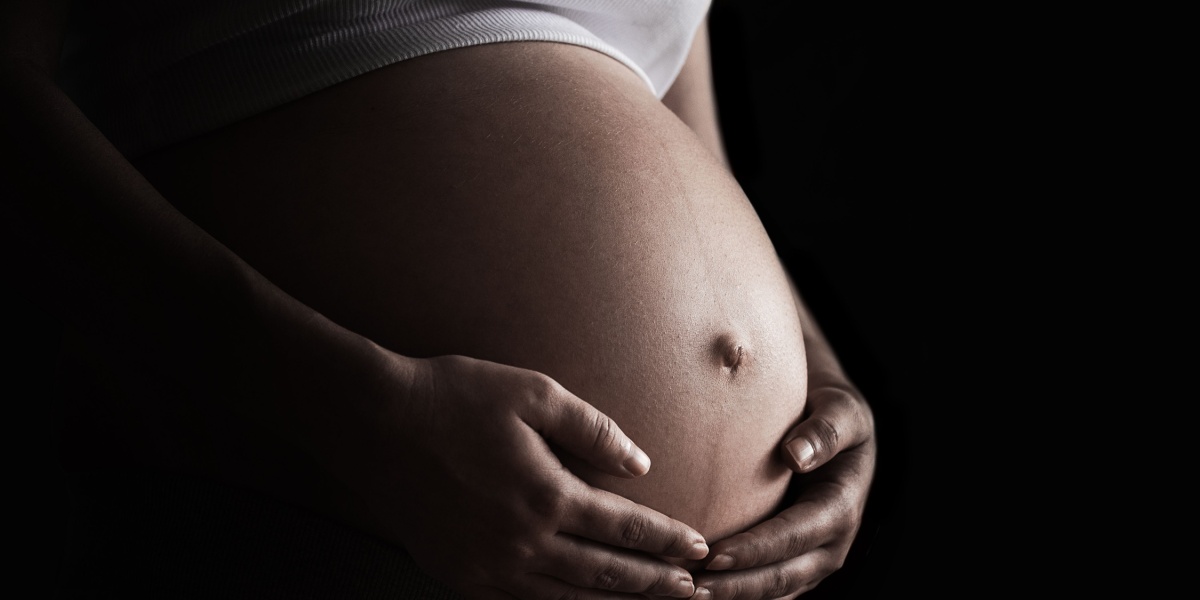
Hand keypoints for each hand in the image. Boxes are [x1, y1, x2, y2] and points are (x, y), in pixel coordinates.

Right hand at [380, 353, 710, 599]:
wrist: (374, 423)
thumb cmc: (454, 397)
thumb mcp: (533, 393)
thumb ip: (593, 430)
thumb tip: (640, 463)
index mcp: (546, 495)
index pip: (625, 528)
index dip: (666, 540)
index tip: (698, 548)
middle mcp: (522, 542)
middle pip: (605, 573)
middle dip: (653, 583)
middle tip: (691, 591)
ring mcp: (488, 566)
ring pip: (567, 599)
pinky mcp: (459, 576)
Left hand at [693, 385, 875, 598]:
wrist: (838, 426)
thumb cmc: (833, 413)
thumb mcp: (842, 410)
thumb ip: (824, 431)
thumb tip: (796, 456)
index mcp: (841, 508)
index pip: (794, 536)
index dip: (755, 550)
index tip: (714, 555)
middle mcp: (832, 544)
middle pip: (781, 577)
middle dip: (736, 587)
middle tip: (690, 590)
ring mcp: (815, 559)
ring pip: (773, 591)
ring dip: (732, 596)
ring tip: (686, 595)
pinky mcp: (797, 564)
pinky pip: (767, 588)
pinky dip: (736, 593)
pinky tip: (697, 590)